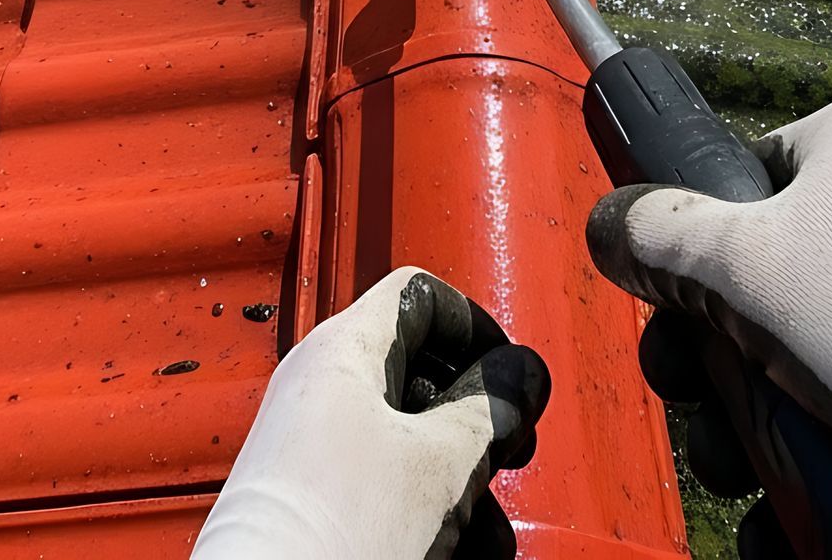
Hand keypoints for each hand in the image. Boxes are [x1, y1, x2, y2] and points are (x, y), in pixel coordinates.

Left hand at [192, 266, 550, 559]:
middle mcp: (320, 390)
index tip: (509, 377)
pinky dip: (423, 513)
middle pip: (421, 379)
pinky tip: (454, 551)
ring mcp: (310, 449)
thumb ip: (491, 410)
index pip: (420, 296)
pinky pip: (382, 489)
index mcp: (342, 351)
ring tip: (484, 535)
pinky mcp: (309, 504)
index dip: (476, 329)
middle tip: (509, 456)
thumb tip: (521, 375)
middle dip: (476, 428)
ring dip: (460, 484)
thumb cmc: (333, 531)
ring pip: (407, 446)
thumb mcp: (440, 463)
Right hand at [587, 96, 831, 559]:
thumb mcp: (746, 261)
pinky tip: (804, 524)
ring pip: (817, 367)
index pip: (746, 182)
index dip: (697, 258)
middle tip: (708, 422)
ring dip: (765, 435)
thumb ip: (660, 236)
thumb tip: (609, 223)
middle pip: (770, 289)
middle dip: (721, 370)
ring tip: (757, 489)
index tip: (679, 327)